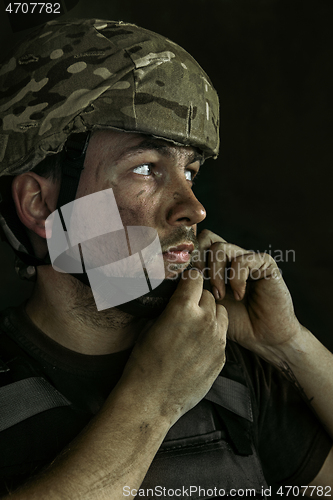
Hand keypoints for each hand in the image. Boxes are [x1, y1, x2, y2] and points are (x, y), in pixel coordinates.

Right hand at [120, 269, 227, 424]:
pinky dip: (213, 335)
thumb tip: (176, 298)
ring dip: (210, 314)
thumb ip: (169, 308)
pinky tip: (198, 346)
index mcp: (182, 309)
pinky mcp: (222, 357)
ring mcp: (216, 340)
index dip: (189, 279)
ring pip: (221, 313)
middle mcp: (204, 321)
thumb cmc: (144, 363)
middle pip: (209, 295)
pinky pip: (222, 335)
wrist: (152, 400)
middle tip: (187, 308)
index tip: (185, 283)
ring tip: (195, 325)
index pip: (195, 278)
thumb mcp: (151, 326)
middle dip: (198, 298)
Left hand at [193, 229, 301, 360]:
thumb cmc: (236, 324)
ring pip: (220, 248)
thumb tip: (170, 275)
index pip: (198, 243)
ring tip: (221, 296)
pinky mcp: (265, 263)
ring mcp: (248, 258)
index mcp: (218, 264)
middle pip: (207, 238)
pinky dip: (236, 279)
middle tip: (200, 284)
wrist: (264, 337)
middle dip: (198, 260)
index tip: (185, 280)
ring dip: (216, 274)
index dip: (188, 257)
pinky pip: (242, 260)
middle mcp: (232, 257)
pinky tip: (239, 295)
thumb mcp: (207, 305)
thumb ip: (193, 288)